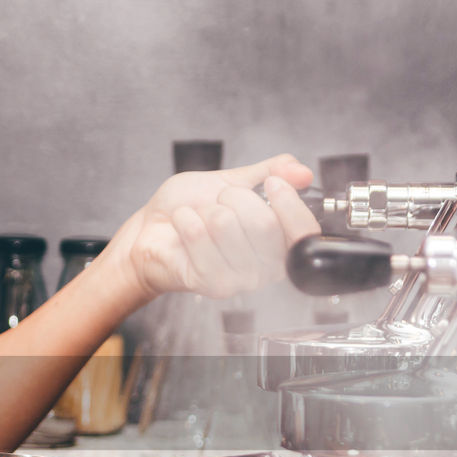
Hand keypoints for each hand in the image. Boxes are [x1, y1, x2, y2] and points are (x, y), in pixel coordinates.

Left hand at [116, 153, 320, 299]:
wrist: (151, 229)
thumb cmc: (191, 208)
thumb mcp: (233, 180)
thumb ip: (268, 174)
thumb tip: (303, 172)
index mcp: (279, 244)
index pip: (305, 232)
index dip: (289, 203)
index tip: (271, 183)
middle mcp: (265, 268)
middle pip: (264, 223)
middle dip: (234, 197)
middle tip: (219, 201)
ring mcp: (239, 280)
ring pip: (227, 226)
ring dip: (206, 210)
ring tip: (198, 217)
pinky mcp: (210, 284)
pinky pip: (199, 238)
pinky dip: (186, 220)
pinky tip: (183, 226)